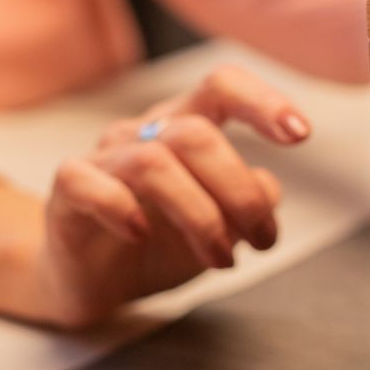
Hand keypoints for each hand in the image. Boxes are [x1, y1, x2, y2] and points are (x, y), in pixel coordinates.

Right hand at [38, 65, 307, 325]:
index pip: (221, 87)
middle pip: (195, 134)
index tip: (301, 135)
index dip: (262, 100)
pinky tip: (141, 237)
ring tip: (220, 260)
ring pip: (153, 162)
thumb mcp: (220, 228)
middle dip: (238, 190)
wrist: (90, 281)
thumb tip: (269, 187)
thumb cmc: (160, 242)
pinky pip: (90, 182)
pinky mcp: (68, 191)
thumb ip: (248, 202)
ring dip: (199, 216)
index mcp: (184, 127)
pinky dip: (122, 209)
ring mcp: (102, 158)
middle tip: (261, 242)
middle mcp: (144, 133)